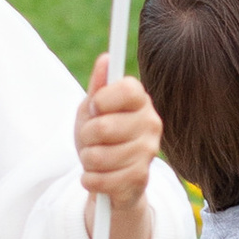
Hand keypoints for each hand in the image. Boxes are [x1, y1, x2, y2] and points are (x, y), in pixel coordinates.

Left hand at [77, 59, 161, 238]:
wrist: (111, 177)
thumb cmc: (100, 137)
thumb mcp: (93, 109)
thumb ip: (98, 87)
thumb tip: (105, 59)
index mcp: (141, 100)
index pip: (126, 89)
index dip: (102, 100)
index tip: (96, 107)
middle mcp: (151, 123)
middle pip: (103, 127)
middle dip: (86, 136)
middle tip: (92, 138)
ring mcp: (149, 151)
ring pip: (99, 156)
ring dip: (87, 160)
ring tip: (94, 159)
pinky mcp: (141, 178)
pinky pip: (102, 179)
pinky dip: (90, 179)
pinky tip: (96, 176)